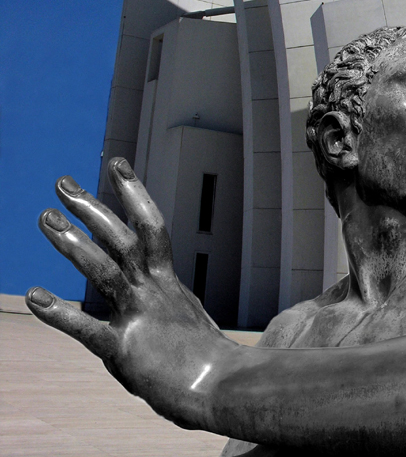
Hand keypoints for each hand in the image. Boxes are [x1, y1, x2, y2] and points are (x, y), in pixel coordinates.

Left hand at [26, 157, 234, 429]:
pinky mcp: (124, 349)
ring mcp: (140, 316)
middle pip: (123, 238)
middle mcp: (155, 291)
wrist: (222, 387)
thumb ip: (159, 313)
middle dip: (92, 208)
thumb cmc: (206, 364)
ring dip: (74, 243)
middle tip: (63, 183)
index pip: (150, 228)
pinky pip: (87, 327)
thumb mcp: (184, 325)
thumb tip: (143, 311)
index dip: (133, 194)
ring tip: (46, 219)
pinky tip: (35, 296)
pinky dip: (60, 311)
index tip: (116, 165)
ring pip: (105, 269)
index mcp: (168, 284)